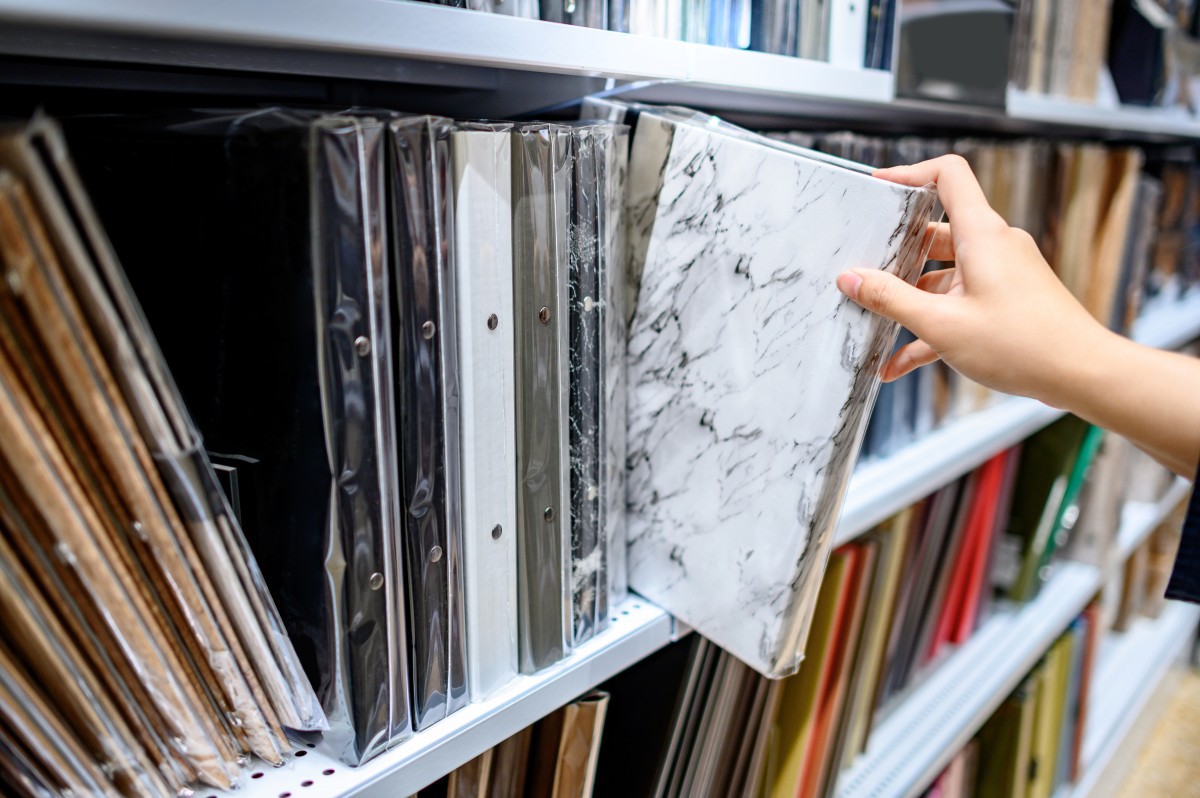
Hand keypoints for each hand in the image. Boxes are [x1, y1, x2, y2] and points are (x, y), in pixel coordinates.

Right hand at [835, 154, 1113, 408]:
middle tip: (862, 273)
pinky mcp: (1007, 300)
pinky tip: (900, 364)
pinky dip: (932, 326)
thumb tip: (850, 278)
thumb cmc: (1023, 345)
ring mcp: (1002, 274)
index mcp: (982, 235)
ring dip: (910, 303)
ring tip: (876, 329)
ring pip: (943, 276)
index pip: (947, 176)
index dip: (909, 174)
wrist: (1083, 374)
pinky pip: (959, 304)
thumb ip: (890, 299)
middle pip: (934, 233)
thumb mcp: (942, 324)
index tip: (877, 189)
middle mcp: (994, 246)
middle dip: (895, 256)